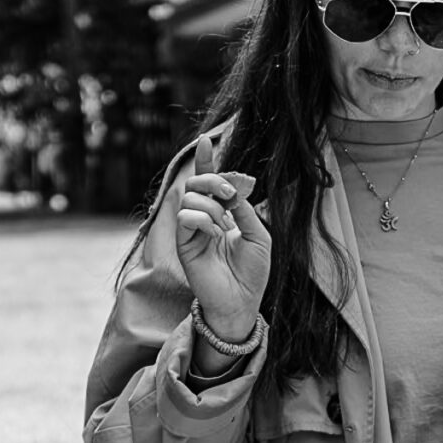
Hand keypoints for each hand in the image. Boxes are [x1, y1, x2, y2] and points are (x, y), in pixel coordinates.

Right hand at [175, 134, 270, 340]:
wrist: (244, 302)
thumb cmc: (252, 272)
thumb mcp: (258, 234)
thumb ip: (245, 209)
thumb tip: (234, 189)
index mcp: (220, 214)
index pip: (208, 182)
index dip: (206, 161)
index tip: (206, 140)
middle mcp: (203, 219)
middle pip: (196, 184)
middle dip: (214, 181)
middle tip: (232, 194)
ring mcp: (191, 231)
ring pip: (189, 198)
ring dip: (212, 205)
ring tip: (226, 225)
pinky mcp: (184, 245)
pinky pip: (185, 218)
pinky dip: (203, 220)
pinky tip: (216, 233)